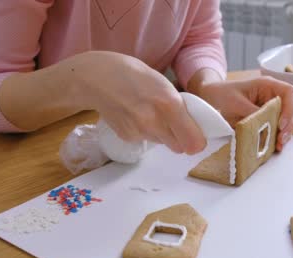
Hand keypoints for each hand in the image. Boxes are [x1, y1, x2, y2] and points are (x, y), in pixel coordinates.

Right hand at [71, 51, 205, 153]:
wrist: (96, 78)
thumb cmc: (133, 74)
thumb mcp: (164, 84)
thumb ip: (180, 106)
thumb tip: (195, 127)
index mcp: (170, 104)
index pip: (194, 143)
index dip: (196, 140)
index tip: (194, 133)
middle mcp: (155, 122)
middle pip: (179, 147)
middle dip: (179, 138)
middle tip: (172, 122)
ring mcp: (139, 132)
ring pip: (162, 143)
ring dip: (161, 133)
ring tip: (148, 112)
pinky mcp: (127, 137)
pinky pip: (145, 140)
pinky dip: (144, 132)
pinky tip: (134, 115)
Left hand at [194, 76, 292, 151]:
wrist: (207, 98)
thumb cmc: (220, 95)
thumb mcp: (236, 104)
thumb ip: (253, 114)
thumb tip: (266, 126)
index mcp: (267, 85)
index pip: (289, 93)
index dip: (289, 109)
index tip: (281, 124)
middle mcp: (272, 95)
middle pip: (292, 108)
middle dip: (289, 125)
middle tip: (281, 139)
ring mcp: (270, 107)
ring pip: (287, 120)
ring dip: (285, 133)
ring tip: (279, 145)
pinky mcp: (265, 119)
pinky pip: (277, 128)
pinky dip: (277, 136)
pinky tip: (275, 146)